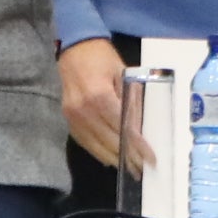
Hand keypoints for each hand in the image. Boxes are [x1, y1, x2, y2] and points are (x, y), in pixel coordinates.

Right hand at [60, 36, 131, 168]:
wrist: (74, 48)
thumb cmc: (102, 58)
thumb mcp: (123, 74)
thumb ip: (131, 100)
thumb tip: (140, 128)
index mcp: (100, 96)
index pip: (123, 128)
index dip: (138, 146)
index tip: (151, 159)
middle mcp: (84, 110)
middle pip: (110, 141)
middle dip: (128, 157)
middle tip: (142, 169)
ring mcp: (73, 116)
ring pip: (96, 146)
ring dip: (114, 159)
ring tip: (129, 169)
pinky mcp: (67, 119)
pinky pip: (84, 142)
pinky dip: (98, 152)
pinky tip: (110, 158)